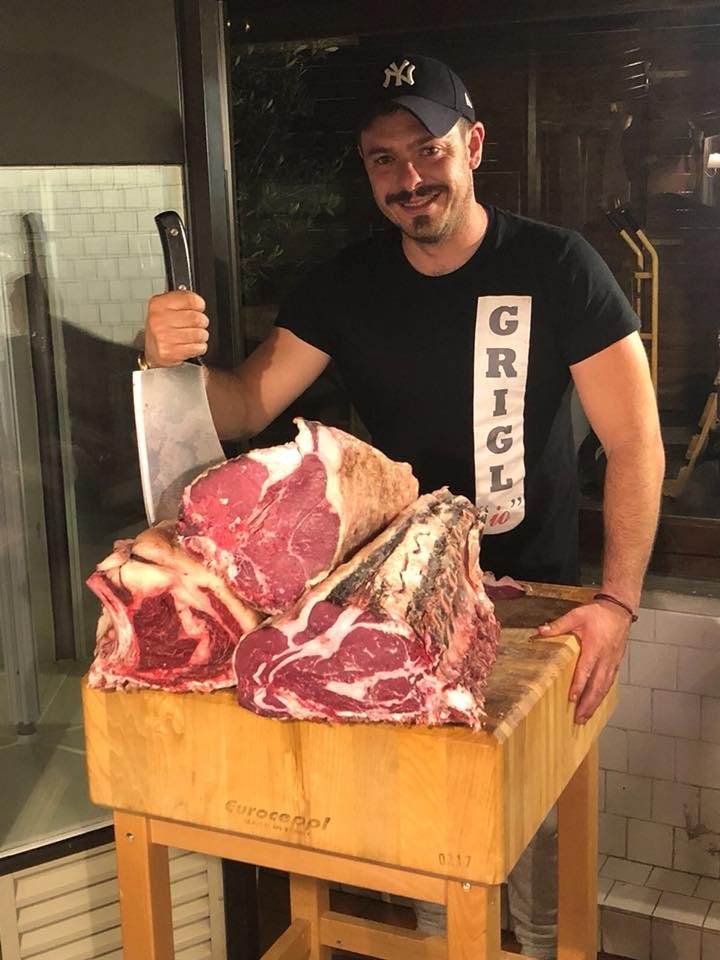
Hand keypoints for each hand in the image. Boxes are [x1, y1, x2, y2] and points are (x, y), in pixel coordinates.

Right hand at [144, 291, 208, 366]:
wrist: (152, 350)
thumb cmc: (161, 328)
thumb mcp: (165, 307)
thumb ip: (181, 300)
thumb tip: (198, 301)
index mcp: (158, 304)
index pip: (190, 299)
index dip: (199, 304)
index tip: (199, 307)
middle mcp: (159, 320)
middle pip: (196, 318)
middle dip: (202, 322)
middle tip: (198, 324)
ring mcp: (164, 337)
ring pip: (199, 334)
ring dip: (202, 336)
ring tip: (195, 336)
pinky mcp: (170, 352)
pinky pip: (197, 348)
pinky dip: (199, 347)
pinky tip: (192, 345)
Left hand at [537, 601, 629, 724]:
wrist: (619, 611)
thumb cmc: (598, 614)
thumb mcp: (576, 615)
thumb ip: (559, 625)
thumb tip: (540, 631)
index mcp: (595, 647)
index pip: (586, 670)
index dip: (579, 685)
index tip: (572, 698)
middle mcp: (605, 658)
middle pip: (597, 685)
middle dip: (588, 703)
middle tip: (579, 718)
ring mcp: (612, 662)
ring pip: (604, 687)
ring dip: (595, 703)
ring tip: (586, 717)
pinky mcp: (615, 664)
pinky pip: (609, 683)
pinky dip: (602, 695)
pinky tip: (596, 703)